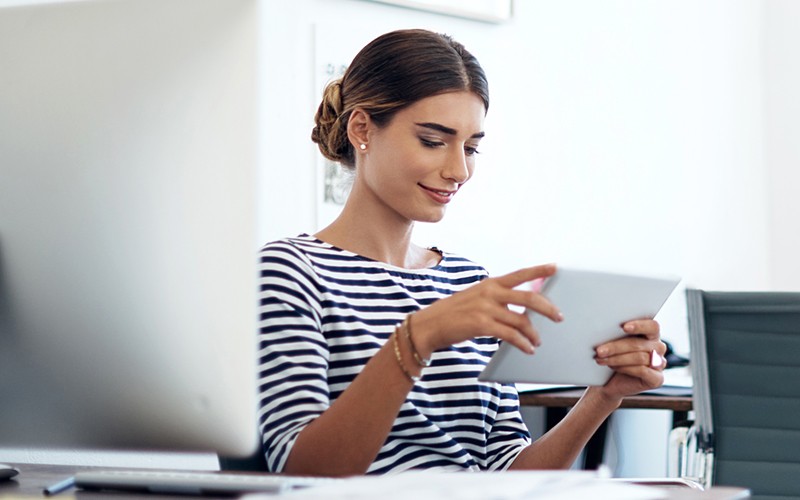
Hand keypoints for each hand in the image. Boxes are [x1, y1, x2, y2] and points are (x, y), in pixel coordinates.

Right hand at [411, 264, 563, 356]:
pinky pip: (510, 335)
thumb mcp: (475, 298)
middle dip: (548, 308)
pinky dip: (523, 343)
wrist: (429, 325)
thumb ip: (496, 299)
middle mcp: (489, 292)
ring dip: (534, 334)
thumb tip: (522, 311)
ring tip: (538, 342)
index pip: (520, 274)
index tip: (555, 267)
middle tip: (559, 317)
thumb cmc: (453, 314)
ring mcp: (485, 308)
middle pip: (528, 298)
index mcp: (490, 283)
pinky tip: (528, 349)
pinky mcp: (481, 324)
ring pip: (521, 320)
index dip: (539, 270)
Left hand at [593, 319, 665, 400]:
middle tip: (599, 350)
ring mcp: (660, 364)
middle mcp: (658, 347)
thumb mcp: (612, 343)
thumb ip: (614, 333)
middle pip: (640, 344)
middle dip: (616, 346)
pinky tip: (613, 367)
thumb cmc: (611, 357)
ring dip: (617, 359)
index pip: (652, 326)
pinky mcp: (657, 379)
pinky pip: (642, 371)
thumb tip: (603, 325)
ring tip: (601, 359)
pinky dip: (625, 368)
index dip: (639, 325)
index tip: (624, 327)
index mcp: (651, 334)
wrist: (608, 382)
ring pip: (639, 357)